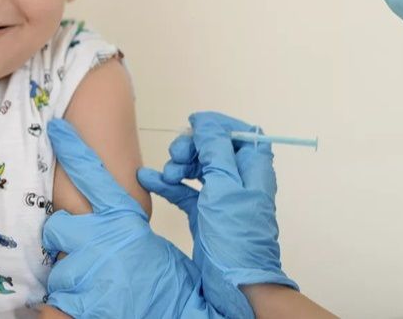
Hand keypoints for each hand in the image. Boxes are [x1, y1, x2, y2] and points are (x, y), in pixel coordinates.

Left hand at [43, 119, 218, 317]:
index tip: (58, 128)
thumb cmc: (172, 284)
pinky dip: (70, 307)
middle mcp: (102, 237)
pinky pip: (56, 301)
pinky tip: (92, 306)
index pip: (94, 175)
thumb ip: (129, 224)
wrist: (180, 315)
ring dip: (73, 281)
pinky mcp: (79, 299)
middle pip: (58, 226)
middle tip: (88, 262)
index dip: (74, 149)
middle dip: (66, 245)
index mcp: (124, 219)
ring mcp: (88, 267)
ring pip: (58, 267)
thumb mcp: (152, 243)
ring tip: (99, 291)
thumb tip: (121, 212)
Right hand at [137, 112, 298, 318]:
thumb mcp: (224, 186)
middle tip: (176, 156)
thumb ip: (215, 149)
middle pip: (213, 148)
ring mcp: (221, 197)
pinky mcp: (206, 213)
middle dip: (192, 147)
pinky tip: (149, 180)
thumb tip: (205, 121)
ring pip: (198, 168)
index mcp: (253, 168)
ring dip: (179, 166)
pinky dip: (169, 185)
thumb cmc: (236, 236)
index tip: (194, 126)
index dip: (217, 126)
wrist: (236, 282)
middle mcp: (239, 179)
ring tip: (167, 175)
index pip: (239, 133)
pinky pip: (186, 190)